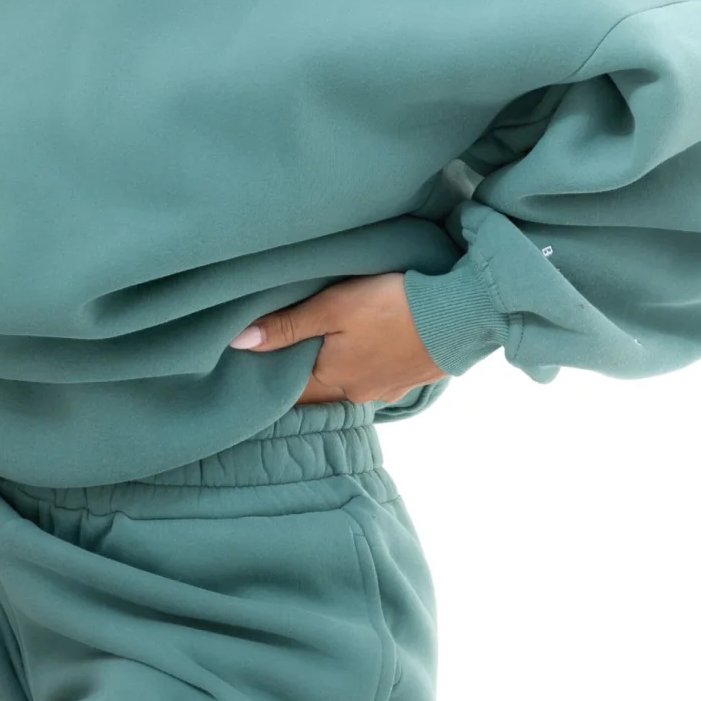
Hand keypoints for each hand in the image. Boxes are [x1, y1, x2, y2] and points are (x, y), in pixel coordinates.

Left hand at [228, 272, 443, 405]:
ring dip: (333, 370)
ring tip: (320, 350)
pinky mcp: (410, 377)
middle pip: (318, 389)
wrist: (462, 314)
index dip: (271, 381)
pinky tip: (362, 350)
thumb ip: (287, 326)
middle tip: (281, 357)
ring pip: (347, 383)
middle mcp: (358, 393)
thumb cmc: (392, 307)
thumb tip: (238, 344)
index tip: (252, 370)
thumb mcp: (332, 308)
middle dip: (301, 375)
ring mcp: (387, 388)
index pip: (290, 393)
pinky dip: (361, 366)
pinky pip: (374, 376)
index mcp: (333, 381)